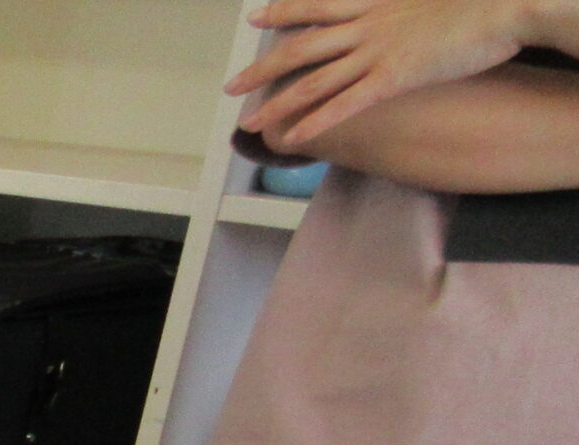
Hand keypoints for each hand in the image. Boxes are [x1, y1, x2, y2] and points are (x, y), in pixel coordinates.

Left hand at [230, 0, 533, 146]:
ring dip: (277, 104)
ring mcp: (378, 52)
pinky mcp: (394, 77)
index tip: (257, 15)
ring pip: (313, 81)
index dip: (283, 10)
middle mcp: (368, 25)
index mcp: (375, 2)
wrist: (504, 5)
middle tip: (232, 87)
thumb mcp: (426, 0)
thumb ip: (398, 11)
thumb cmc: (474, 3)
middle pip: (300, 47)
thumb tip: (392, 19)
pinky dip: (316, 122)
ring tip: (249, 124)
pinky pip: (345, 104)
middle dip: (262, 70)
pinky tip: (292, 139)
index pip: (317, 5)